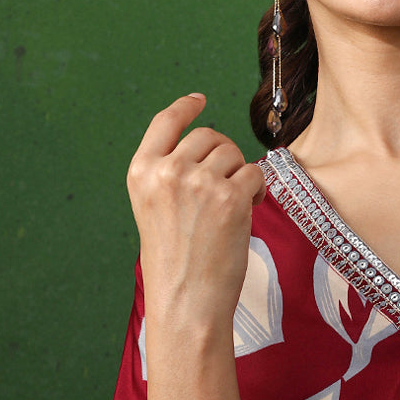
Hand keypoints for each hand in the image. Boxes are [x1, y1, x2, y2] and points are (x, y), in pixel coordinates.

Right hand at [127, 93, 265, 328]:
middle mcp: (168, 171)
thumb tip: (210, 149)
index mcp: (141, 172)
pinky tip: (249, 211)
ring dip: (241, 174)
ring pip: (233, 153)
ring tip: (235, 205)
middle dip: (224, 154)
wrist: (187, 300)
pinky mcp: (230, 197)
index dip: (185, 107)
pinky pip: (254, 173)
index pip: (165, 122)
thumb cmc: (175, 263)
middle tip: (228, 183)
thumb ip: (171, 176)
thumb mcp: (155, 210)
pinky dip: (258, 190)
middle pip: (208, 136)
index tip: (199, 99)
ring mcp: (199, 182)